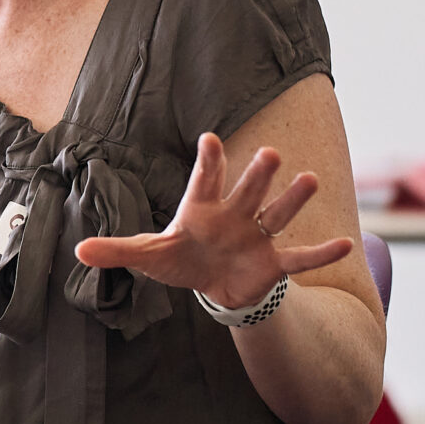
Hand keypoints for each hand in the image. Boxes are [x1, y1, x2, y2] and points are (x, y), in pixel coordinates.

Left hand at [73, 132, 353, 310]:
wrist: (212, 285)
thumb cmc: (181, 259)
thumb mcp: (148, 256)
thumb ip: (117, 250)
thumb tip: (78, 251)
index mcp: (202, 207)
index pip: (204, 179)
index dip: (208, 161)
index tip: (209, 138)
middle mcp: (234, 214)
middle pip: (247, 190)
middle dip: (257, 174)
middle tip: (269, 153)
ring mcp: (257, 236)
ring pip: (278, 213)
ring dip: (294, 199)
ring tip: (310, 179)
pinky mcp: (274, 263)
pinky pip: (300, 257)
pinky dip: (321, 253)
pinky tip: (346, 244)